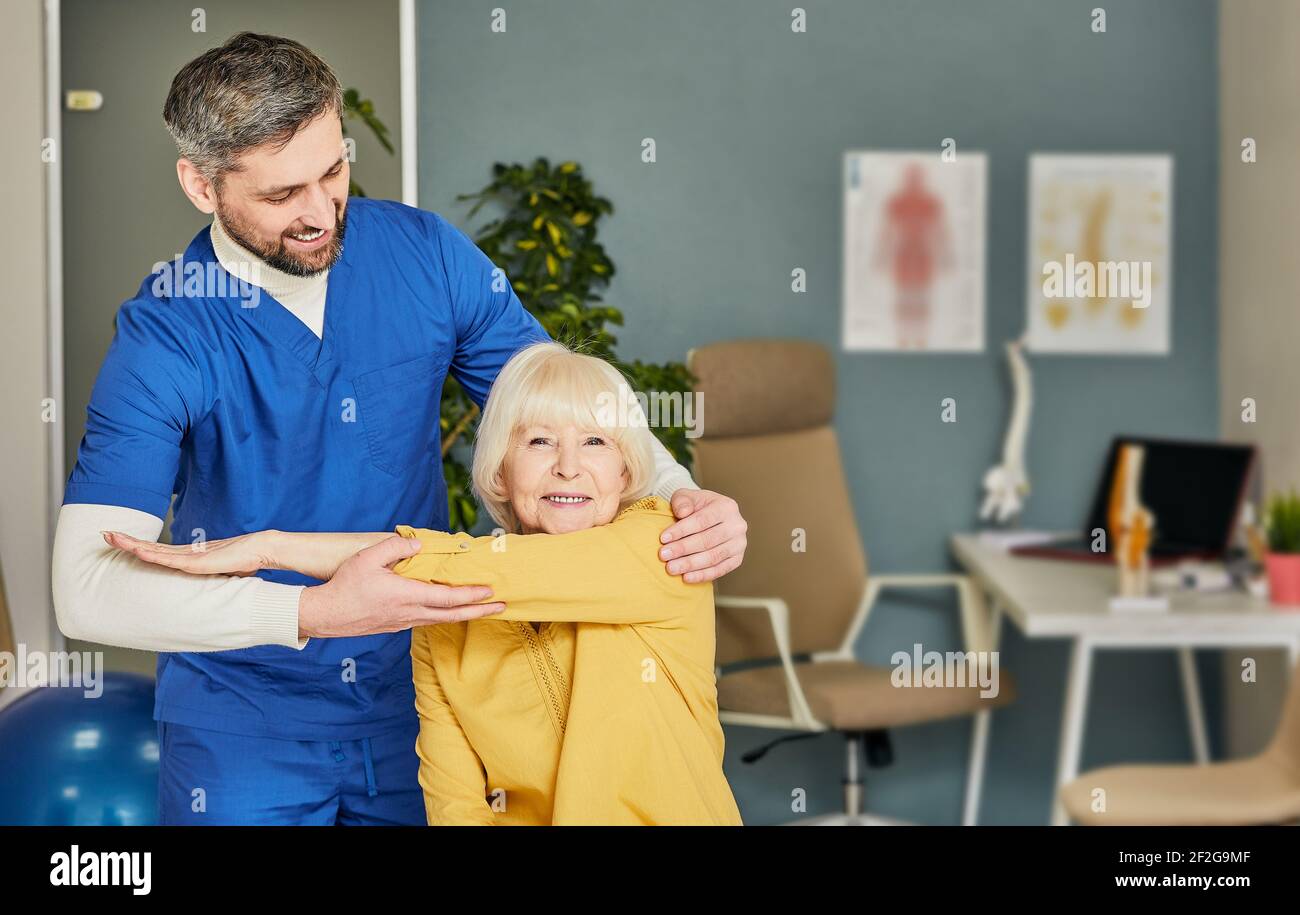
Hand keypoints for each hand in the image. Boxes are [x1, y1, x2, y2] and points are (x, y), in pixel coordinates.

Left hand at [103, 529, 273, 575]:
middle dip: (126, 540)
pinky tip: (135, 550)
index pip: (157, 550)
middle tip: (105, 534)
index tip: (122, 542)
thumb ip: (212, 579)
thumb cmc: (247, 562)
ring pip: (152, 549)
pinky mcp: (195, 561)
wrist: (261, 550)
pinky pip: (166, 558)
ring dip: (129, 543)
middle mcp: (185, 553)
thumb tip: (211, 595)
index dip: (139, 546)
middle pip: (149, 546)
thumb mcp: (224, 574)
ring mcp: (189, 556)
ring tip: (109, 536)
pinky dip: (149, 554)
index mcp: (189, 556)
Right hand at [298, 536, 504, 638]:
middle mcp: (410, 613)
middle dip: (480, 611)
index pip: (447, 598)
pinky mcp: (397, 625)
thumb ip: (395, 547)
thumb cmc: (345, 585)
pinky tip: (450, 610)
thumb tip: (419, 544)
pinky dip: (446, 616)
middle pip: (452, 615)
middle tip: (502, 606)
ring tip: (483, 608)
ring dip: (465, 614)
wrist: (326, 615)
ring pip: (442, 620)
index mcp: (406, 596)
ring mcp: (404, 621)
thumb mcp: (368, 558)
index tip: (491, 591)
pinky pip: (428, 620)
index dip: (471, 595)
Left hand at [658, 489, 746, 583]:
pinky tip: (686, 577)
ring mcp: (739, 544)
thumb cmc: (695, 507)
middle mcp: (737, 525)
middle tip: (663, 555)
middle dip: (683, 549)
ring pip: (713, 557)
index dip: (682, 530)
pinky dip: (702, 575)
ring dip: (690, 564)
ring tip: (671, 568)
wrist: (710, 517)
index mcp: (726, 506)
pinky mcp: (737, 559)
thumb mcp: (686, 496)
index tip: (663, 538)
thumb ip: (682, 501)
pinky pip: (720, 570)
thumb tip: (683, 513)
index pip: (702, 520)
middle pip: (707, 540)